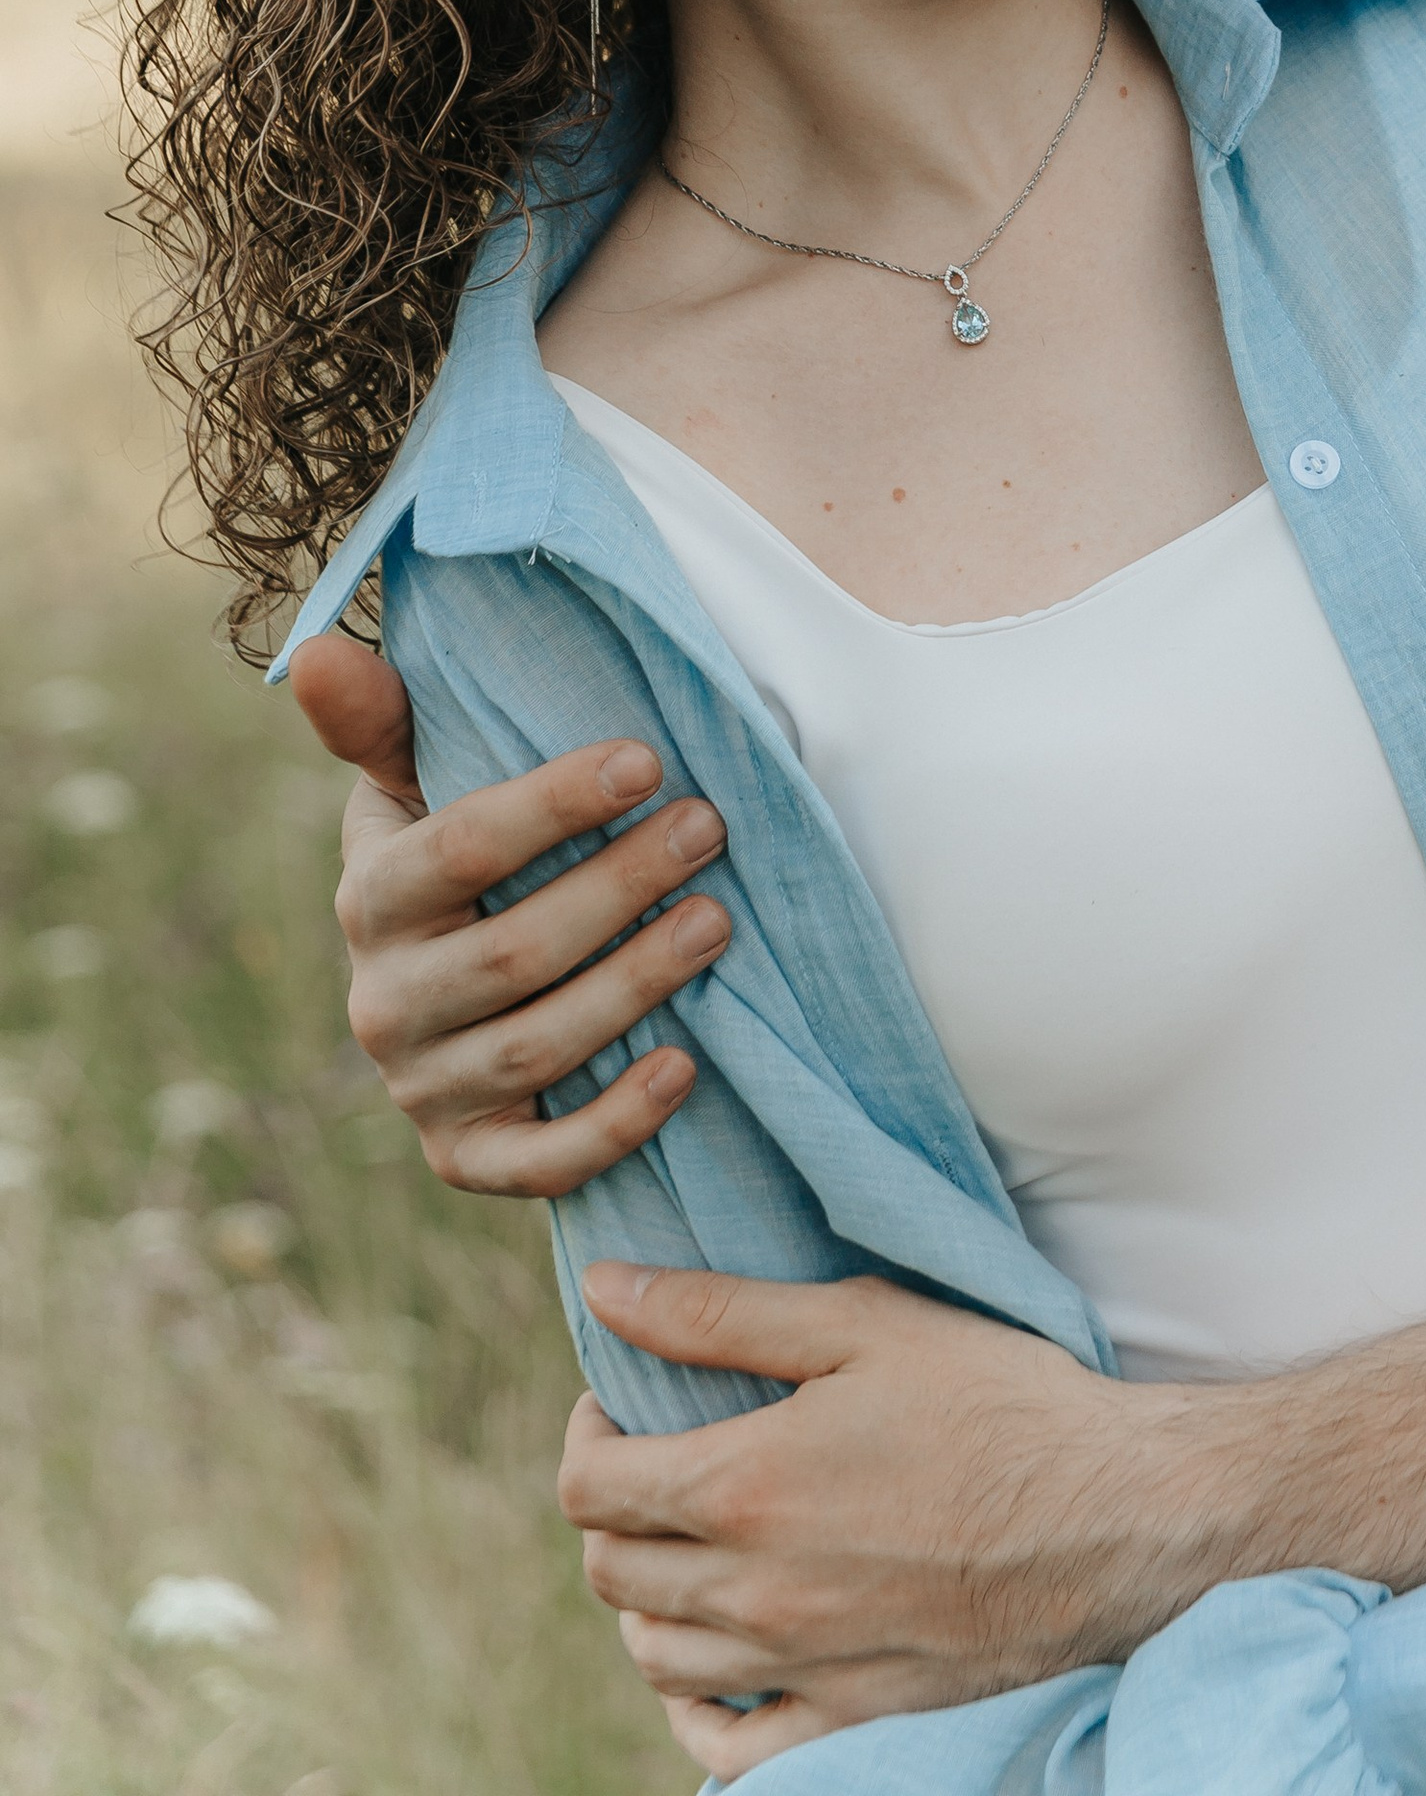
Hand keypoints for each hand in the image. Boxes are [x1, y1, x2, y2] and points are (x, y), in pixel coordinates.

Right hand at [291, 632, 730, 1193]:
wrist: (456, 993)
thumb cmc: (459, 859)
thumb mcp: (416, 782)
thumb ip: (381, 720)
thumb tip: (314, 652)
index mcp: (372, 896)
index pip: (457, 849)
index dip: (550, 805)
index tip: (646, 759)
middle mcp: (382, 1003)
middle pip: (510, 953)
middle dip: (619, 887)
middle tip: (709, 829)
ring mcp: (422, 1088)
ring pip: (533, 1049)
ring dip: (634, 986)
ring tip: (718, 920)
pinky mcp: (466, 1157)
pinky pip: (535, 1166)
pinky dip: (611, 1126)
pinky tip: (685, 1068)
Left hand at [559, 1264, 1173, 1776]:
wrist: (1117, 1512)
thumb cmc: (997, 1400)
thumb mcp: (862, 1323)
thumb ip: (720, 1312)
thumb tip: (605, 1291)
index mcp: (746, 1487)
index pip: (592, 1489)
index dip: (586, 1437)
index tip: (621, 1403)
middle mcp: (755, 1593)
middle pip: (613, 1573)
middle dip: (612, 1509)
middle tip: (658, 1459)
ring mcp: (800, 1666)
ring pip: (654, 1660)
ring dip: (644, 1601)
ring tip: (687, 1543)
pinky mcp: (849, 1716)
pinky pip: (726, 1749)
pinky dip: (695, 1712)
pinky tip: (712, 1663)